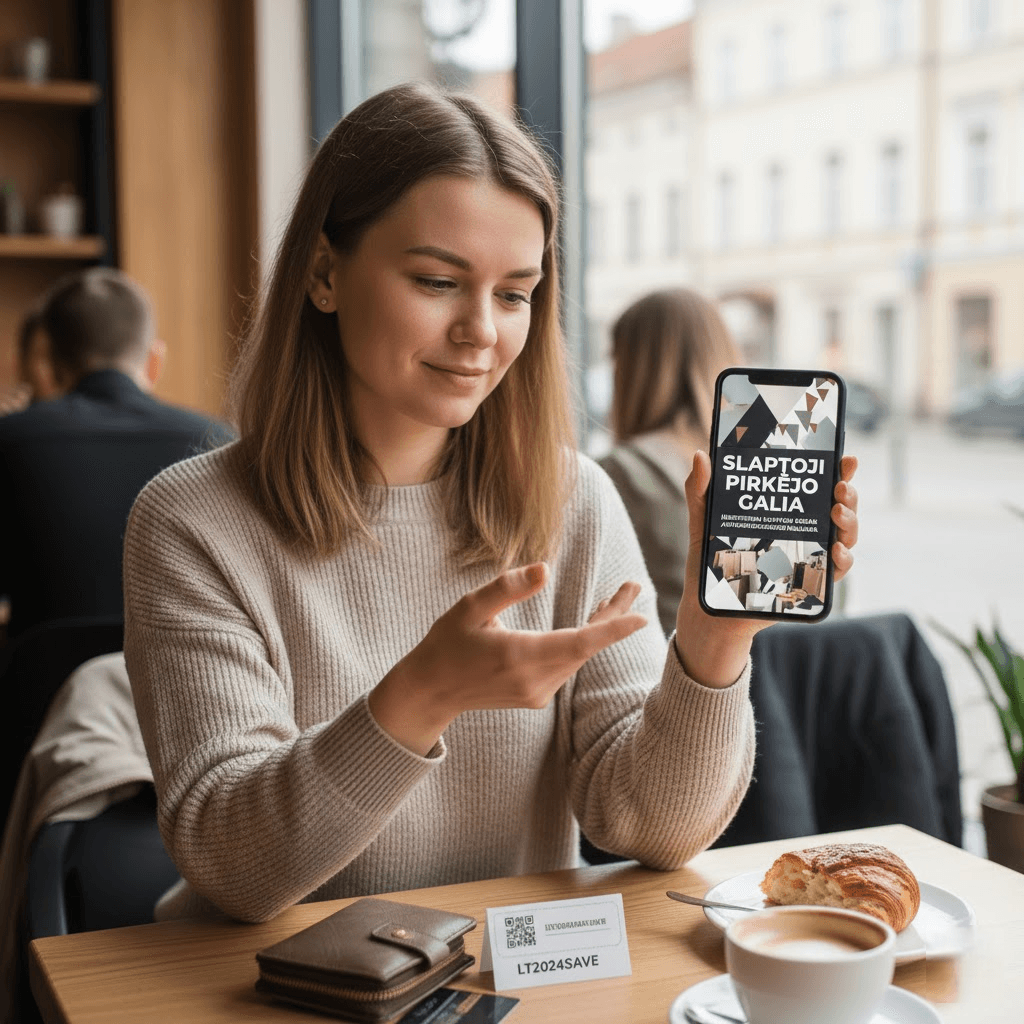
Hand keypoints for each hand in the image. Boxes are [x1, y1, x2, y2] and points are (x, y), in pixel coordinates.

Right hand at [368, 564, 646, 754]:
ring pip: (579, 656)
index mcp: (520, 656)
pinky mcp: (536, 696)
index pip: (580, 642)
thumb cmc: (447, 643)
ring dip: (600, 629)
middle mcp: (535, 680)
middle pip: (587, 646)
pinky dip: (583, 643)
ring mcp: (537, 692)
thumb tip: (545, 569)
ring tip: (618, 597)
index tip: (641, 617)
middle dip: (613, 617)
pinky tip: (591, 623)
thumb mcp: (470, 607)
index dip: (613, 629)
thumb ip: (508, 588)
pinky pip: (568, 665)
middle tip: (634, 585)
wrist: (430, 692)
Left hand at [674, 452, 859, 688]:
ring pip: (844, 537)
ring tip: (837, 512)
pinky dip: (842, 561)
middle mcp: (803, 532)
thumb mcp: (703, 523)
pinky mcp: (808, 586)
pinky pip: (835, 573)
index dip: (835, 471)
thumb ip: (701, 491)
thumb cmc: (710, 564)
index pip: (816, 486)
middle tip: (841, 486)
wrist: (708, 610)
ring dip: (849, 523)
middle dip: (848, 495)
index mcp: (784, 512)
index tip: (845, 457)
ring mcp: (808, 558)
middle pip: (837, 509)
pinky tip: (836, 551)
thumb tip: (701, 455)